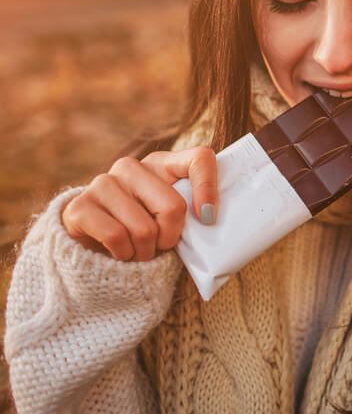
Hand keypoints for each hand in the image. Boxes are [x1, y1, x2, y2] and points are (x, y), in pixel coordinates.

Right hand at [61, 147, 217, 260]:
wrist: (94, 246)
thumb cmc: (146, 230)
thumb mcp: (172, 217)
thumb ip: (192, 212)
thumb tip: (211, 221)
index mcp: (162, 163)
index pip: (200, 158)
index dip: (209, 187)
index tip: (208, 218)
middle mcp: (131, 167)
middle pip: (173, 206)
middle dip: (171, 238)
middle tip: (162, 246)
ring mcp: (103, 183)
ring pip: (144, 229)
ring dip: (146, 252)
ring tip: (139, 251)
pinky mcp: (79, 207)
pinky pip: (117, 237)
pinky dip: (124, 255)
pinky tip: (120, 253)